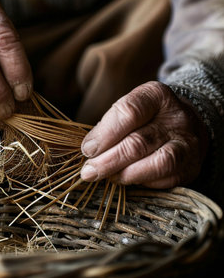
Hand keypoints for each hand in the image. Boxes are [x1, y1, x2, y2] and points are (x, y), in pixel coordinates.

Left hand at [80, 81, 208, 187]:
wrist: (185, 124)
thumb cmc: (146, 117)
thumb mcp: (129, 109)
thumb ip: (109, 126)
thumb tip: (89, 150)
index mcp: (156, 96)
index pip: (129, 112)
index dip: (104, 134)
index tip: (87, 149)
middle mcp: (176, 118)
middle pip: (138, 142)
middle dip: (108, 161)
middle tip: (88, 171)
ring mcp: (187, 144)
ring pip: (157, 163)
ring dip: (125, 174)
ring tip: (108, 177)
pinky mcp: (191, 167)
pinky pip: (165, 180)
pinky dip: (142, 182)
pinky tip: (127, 179)